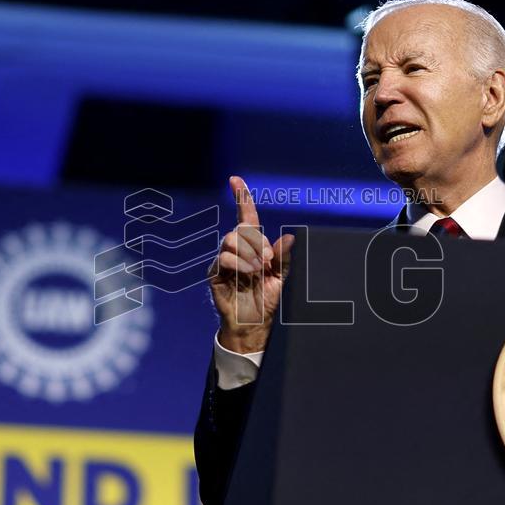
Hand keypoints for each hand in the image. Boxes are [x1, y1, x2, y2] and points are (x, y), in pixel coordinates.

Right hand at [209, 176, 293, 353]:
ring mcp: (224, 261)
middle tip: (268, 260)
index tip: (235, 180)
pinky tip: (248, 274)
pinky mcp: (215, 274)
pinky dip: (238, 263)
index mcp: (253, 247)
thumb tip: (289, 237)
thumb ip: (284, 258)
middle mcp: (237, 250)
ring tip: (258, 269)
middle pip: (240, 230)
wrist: (255, 324)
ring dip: (248, 252)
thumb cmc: (267, 300)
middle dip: (256, 241)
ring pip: (230, 240)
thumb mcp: (281, 278)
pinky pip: (223, 258)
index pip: (246, 218)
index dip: (241, 197)